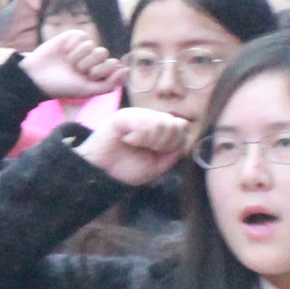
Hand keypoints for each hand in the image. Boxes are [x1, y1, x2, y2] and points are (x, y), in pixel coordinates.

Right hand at [21, 27, 125, 103]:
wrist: (38, 77)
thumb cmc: (62, 87)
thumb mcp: (87, 91)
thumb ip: (109, 84)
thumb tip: (126, 69)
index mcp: (98, 72)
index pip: (113, 64)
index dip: (101, 71)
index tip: (87, 77)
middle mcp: (92, 59)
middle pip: (103, 54)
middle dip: (88, 64)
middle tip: (75, 71)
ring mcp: (82, 48)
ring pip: (92, 45)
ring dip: (78, 56)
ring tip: (67, 63)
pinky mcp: (72, 38)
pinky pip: (82, 36)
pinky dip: (73, 45)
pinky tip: (64, 51)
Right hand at [76, 106, 193, 187]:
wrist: (103, 173)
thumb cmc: (127, 168)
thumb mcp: (158, 164)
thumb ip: (174, 152)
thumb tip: (186, 137)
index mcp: (159, 129)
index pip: (182, 127)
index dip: (175, 142)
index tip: (160, 152)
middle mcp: (150, 118)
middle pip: (174, 124)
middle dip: (164, 143)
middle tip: (147, 149)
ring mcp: (137, 115)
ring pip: (161, 123)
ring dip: (150, 141)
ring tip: (134, 144)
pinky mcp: (124, 115)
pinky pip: (143, 122)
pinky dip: (137, 137)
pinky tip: (127, 140)